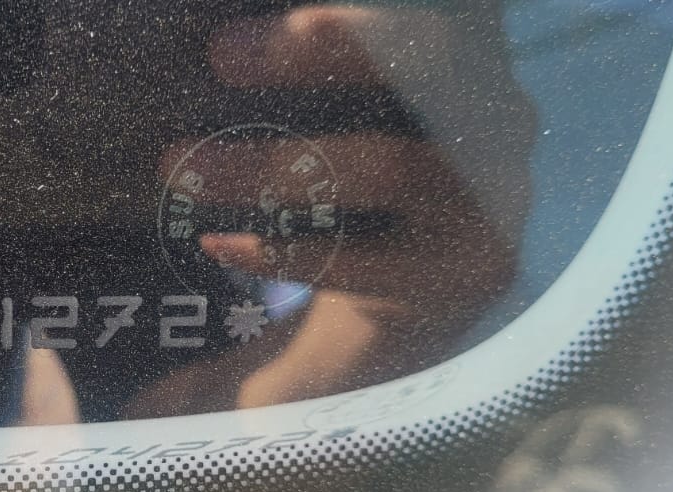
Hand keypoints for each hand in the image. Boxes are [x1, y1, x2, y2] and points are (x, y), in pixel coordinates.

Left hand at [124, 4, 533, 417]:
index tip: (251, 21)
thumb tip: (214, 43)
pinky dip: (282, 250)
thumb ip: (308, 65)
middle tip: (221, 54)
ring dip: (268, 166)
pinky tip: (217, 244)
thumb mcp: (345, 98)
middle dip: (315, 52)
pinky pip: (365, 258)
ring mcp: (492, 188)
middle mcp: (494, 102)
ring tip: (178, 167)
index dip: (349, 12)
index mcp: (461, 39)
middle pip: (420, 55)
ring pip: (384, 166)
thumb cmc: (355, 157)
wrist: (420, 284)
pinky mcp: (468, 267)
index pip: (422, 10)